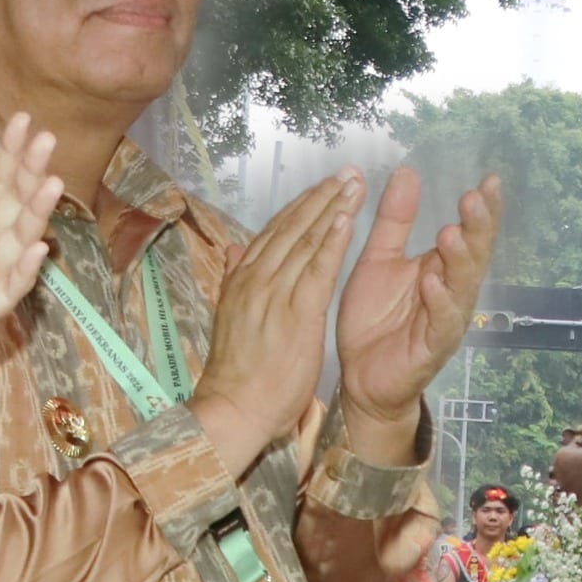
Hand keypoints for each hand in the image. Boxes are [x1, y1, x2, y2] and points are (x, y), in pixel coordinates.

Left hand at [0, 115, 59, 407]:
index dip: (8, 154)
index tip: (22, 121)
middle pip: (12, 205)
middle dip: (30, 173)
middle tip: (46, 139)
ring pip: (17, 242)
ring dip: (36, 214)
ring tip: (51, 184)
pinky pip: (7, 290)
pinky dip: (23, 272)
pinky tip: (37, 247)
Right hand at [188, 173, 362, 475]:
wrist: (233, 409)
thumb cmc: (237, 372)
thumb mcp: (229, 318)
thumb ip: (234, 280)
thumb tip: (233, 250)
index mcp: (242, 280)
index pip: (274, 233)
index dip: (300, 206)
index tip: (322, 185)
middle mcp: (256, 279)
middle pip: (291, 228)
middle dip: (320, 197)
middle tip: (346, 172)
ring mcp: (274, 294)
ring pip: (306, 241)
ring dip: (331, 209)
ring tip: (353, 184)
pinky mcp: (296, 313)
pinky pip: (317, 269)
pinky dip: (332, 241)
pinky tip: (347, 219)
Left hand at [335, 167, 502, 458]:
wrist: (360, 376)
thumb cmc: (374, 317)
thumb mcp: (378, 259)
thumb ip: (394, 220)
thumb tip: (408, 171)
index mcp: (440, 267)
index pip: (468, 232)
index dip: (482, 209)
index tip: (490, 179)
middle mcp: (451, 291)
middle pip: (474, 255)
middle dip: (477, 228)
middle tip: (474, 198)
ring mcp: (446, 319)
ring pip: (462, 286)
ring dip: (460, 260)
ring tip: (451, 233)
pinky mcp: (433, 347)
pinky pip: (441, 322)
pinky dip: (438, 301)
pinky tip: (432, 281)